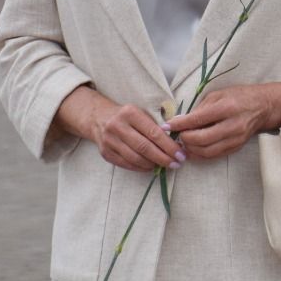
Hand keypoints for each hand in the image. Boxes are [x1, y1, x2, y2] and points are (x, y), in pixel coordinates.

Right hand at [57, 88, 184, 172]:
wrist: (99, 118)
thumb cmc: (127, 116)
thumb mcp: (141, 113)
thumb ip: (157, 125)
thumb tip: (178, 141)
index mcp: (130, 113)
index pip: (153, 133)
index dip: (169, 146)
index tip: (181, 154)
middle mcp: (117, 126)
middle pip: (144, 147)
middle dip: (163, 158)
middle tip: (176, 164)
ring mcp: (109, 141)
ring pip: (135, 158)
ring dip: (153, 164)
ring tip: (166, 166)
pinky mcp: (105, 153)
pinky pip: (126, 164)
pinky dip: (141, 167)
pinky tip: (151, 167)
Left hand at [163, 82, 280, 160]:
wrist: (263, 107)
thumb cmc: (239, 96)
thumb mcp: (218, 94)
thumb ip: (199, 108)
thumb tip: (180, 121)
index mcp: (227, 108)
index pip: (197, 119)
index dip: (179, 124)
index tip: (166, 126)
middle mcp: (232, 125)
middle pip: (201, 139)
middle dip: (184, 138)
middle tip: (177, 134)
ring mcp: (236, 139)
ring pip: (206, 151)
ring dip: (190, 148)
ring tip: (183, 142)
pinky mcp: (236, 147)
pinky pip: (214, 155)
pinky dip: (200, 154)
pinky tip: (192, 149)